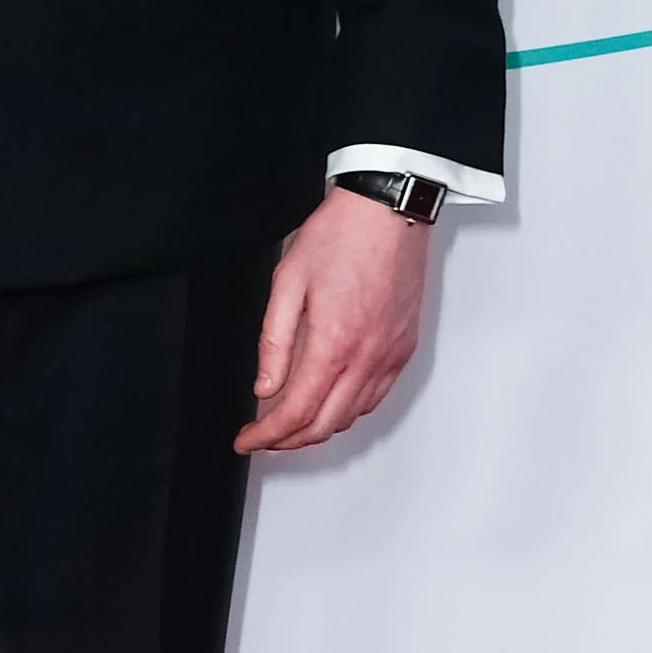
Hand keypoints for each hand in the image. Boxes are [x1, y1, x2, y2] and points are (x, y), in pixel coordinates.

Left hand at [234, 188, 429, 454]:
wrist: (387, 211)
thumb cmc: (340, 236)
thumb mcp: (287, 282)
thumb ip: (274, 341)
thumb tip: (265, 387)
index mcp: (334, 342)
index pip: (296, 411)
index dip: (266, 435)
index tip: (247, 440)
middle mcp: (367, 357)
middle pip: (325, 425)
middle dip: (288, 441)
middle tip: (262, 437)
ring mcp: (391, 355)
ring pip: (352, 417)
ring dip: (318, 430)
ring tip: (290, 424)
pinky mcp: (404, 349)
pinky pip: (376, 398)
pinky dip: (348, 412)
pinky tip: (329, 403)